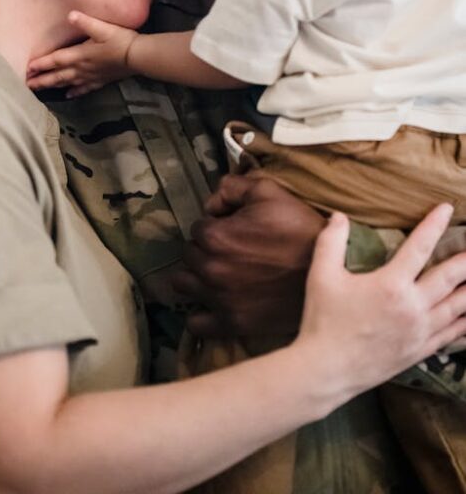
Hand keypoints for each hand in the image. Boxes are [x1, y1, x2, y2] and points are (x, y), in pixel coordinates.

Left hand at [27, 11, 136, 96]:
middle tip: (27, 85)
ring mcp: (91, 76)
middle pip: (57, 76)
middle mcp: (82, 68)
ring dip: (53, 86)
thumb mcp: (102, 28)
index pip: (56, 60)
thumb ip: (85, 22)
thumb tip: (70, 14)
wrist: (138, 56)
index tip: (27, 69)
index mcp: (80, 55)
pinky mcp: (100, 81)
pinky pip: (84, 88)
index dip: (41, 64)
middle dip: (42, 80)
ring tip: (40, 90)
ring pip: (67, 83)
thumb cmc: (120, 40)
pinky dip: (74, 92)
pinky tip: (68, 95)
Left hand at [173, 175, 325, 337]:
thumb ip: (231, 187)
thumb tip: (211, 203)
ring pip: (183, 284)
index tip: (234, 229)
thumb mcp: (269, 192)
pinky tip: (213, 302)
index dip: (216, 225)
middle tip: (230, 250)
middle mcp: (211, 268)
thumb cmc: (299, 228)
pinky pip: (196, 324)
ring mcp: (219, 299)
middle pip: (189, 254)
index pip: (198, 227)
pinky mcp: (232, 324)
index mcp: (215, 236)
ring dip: (196, 276)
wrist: (328, 272)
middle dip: (205, 249)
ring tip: (217, 272)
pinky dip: (200, 313)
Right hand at [297, 204, 465, 400]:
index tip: (447, 208)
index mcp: (391, 284)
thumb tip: (339, 215)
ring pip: (457, 307)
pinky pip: (451, 335)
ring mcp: (420, 331)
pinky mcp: (420, 351)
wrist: (327, 370)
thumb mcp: (321, 276)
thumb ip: (331, 241)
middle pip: (449, 278)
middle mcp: (412, 307)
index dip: (434, 225)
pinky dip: (464, 323)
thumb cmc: (323, 320)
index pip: (419, 247)